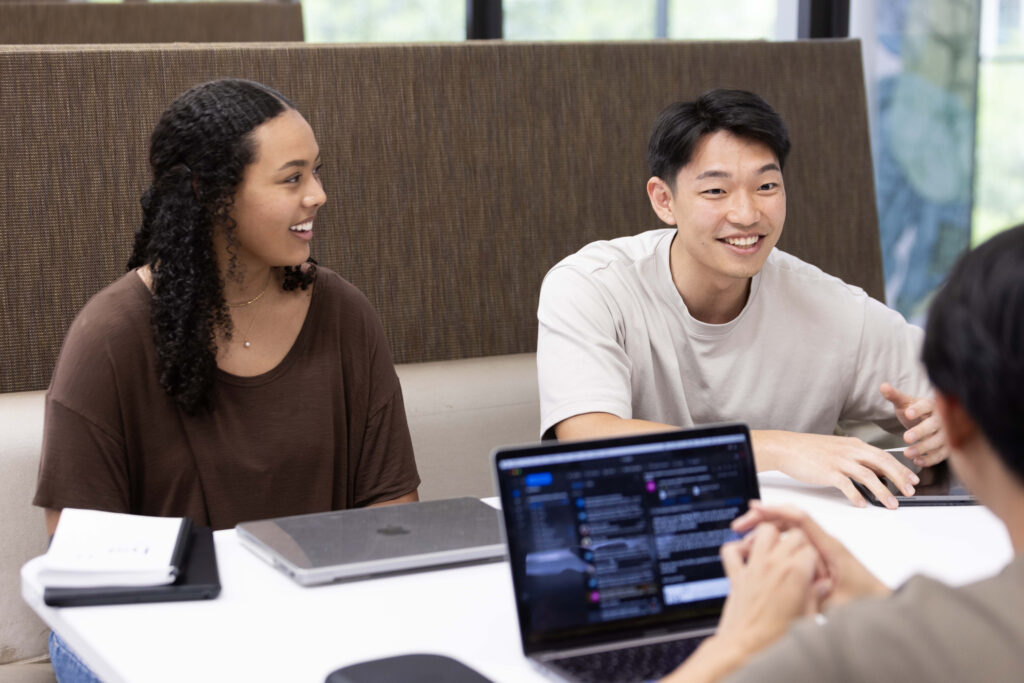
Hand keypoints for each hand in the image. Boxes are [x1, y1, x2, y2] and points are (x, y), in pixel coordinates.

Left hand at [659, 523, 822, 682]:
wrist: (745, 649)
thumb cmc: (776, 638)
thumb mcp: (807, 618)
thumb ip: (815, 597)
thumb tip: (822, 586)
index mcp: (795, 574)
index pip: (812, 549)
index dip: (817, 561)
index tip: (817, 574)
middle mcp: (773, 565)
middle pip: (792, 534)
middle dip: (799, 544)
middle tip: (801, 560)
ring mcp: (753, 568)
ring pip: (763, 531)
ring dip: (771, 537)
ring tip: (776, 549)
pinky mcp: (736, 575)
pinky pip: (731, 550)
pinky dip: (737, 549)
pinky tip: (746, 555)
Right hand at [732, 502, 889, 608]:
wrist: (882, 603)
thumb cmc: (866, 600)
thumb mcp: (840, 603)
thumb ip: (819, 592)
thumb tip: (796, 584)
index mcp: (831, 547)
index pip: (800, 519)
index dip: (776, 511)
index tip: (755, 509)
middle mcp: (825, 542)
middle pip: (790, 519)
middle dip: (763, 518)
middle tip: (740, 524)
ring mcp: (821, 547)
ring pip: (789, 530)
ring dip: (766, 530)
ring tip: (744, 540)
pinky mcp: (818, 555)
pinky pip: (793, 540)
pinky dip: (776, 539)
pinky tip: (761, 548)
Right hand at [753, 430, 918, 508]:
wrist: (786, 447)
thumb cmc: (809, 450)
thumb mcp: (837, 448)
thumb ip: (856, 457)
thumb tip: (874, 471)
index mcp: (854, 445)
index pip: (884, 456)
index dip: (901, 468)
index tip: (912, 479)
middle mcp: (849, 451)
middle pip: (882, 464)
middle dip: (899, 479)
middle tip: (910, 492)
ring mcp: (839, 461)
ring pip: (868, 476)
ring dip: (883, 491)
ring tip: (892, 504)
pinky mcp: (827, 471)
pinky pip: (846, 485)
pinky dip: (856, 495)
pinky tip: (862, 504)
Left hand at [880, 383, 948, 466]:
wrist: (926, 420)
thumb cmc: (914, 410)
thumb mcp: (904, 402)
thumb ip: (894, 395)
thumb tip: (883, 386)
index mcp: (931, 404)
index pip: (926, 405)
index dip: (918, 409)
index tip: (908, 413)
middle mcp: (941, 419)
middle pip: (934, 424)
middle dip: (920, 431)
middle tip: (906, 438)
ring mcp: (946, 433)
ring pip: (938, 441)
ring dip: (923, 448)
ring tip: (908, 453)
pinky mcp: (946, 447)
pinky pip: (941, 455)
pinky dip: (930, 459)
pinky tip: (917, 461)